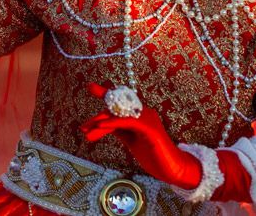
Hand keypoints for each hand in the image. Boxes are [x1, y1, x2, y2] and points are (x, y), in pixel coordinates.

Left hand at [80, 83, 201, 189]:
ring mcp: (147, 119)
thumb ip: (121, 131)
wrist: (172, 169)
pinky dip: (112, 122)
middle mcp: (143, 113)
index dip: (106, 94)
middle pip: (116, 109)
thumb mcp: (131, 141)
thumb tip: (105, 124)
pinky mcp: (150, 128)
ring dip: (100, 123)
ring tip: (87, 132)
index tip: (91, 87)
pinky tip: (100, 126)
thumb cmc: (153, 155)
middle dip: (98, 118)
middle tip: (83, 127)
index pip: (120, 103)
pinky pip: (127, 122)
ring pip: (119, 114)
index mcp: (139, 115)